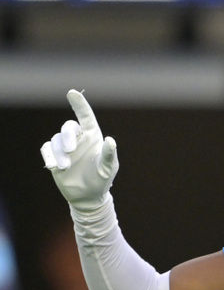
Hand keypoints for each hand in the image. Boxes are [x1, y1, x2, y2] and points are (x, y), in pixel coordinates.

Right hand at [40, 89, 118, 209]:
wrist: (88, 196)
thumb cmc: (102, 179)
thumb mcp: (108, 168)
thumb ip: (109, 155)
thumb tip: (110, 140)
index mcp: (93, 137)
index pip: (86, 117)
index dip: (79, 104)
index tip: (72, 93)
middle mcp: (78, 139)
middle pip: (68, 127)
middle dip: (67, 136)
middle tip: (71, 150)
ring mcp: (65, 147)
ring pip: (56, 139)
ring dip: (59, 152)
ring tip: (65, 167)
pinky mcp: (54, 156)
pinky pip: (47, 149)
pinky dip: (49, 156)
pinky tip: (55, 167)